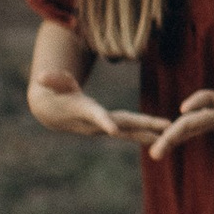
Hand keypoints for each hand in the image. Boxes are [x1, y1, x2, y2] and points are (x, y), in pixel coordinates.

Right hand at [28, 71, 168, 143]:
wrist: (52, 112)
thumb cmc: (53, 92)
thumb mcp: (51, 83)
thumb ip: (52, 79)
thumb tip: (42, 76)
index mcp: (84, 111)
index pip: (95, 116)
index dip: (103, 121)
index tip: (113, 130)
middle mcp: (97, 123)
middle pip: (122, 125)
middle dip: (142, 128)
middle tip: (163, 132)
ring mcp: (104, 126)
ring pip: (130, 130)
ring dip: (149, 133)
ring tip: (171, 137)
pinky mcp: (110, 125)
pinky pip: (131, 130)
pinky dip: (146, 132)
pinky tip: (163, 135)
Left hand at [147, 56, 213, 156]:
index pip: (211, 99)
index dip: (198, 101)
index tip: (183, 109)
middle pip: (193, 124)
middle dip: (173, 136)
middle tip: (154, 154)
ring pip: (191, 130)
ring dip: (172, 140)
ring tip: (154, 155)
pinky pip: (194, 129)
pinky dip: (179, 134)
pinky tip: (165, 142)